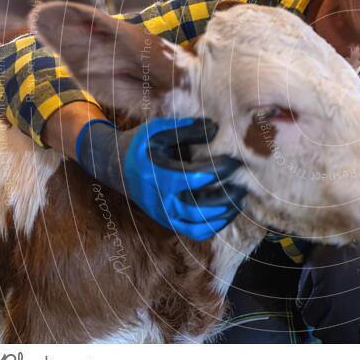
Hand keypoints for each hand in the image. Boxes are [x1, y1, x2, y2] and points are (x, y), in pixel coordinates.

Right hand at [76, 116, 246, 240]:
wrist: (116, 166)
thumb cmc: (141, 145)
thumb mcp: (158, 130)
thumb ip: (186, 129)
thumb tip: (215, 128)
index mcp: (157, 175)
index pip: (194, 178)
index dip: (218, 170)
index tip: (234, 161)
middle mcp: (160, 200)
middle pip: (199, 207)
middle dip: (226, 197)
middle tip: (242, 184)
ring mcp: (163, 214)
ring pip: (199, 225)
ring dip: (223, 214)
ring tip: (240, 198)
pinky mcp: (168, 221)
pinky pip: (194, 231)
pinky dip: (214, 225)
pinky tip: (227, 211)